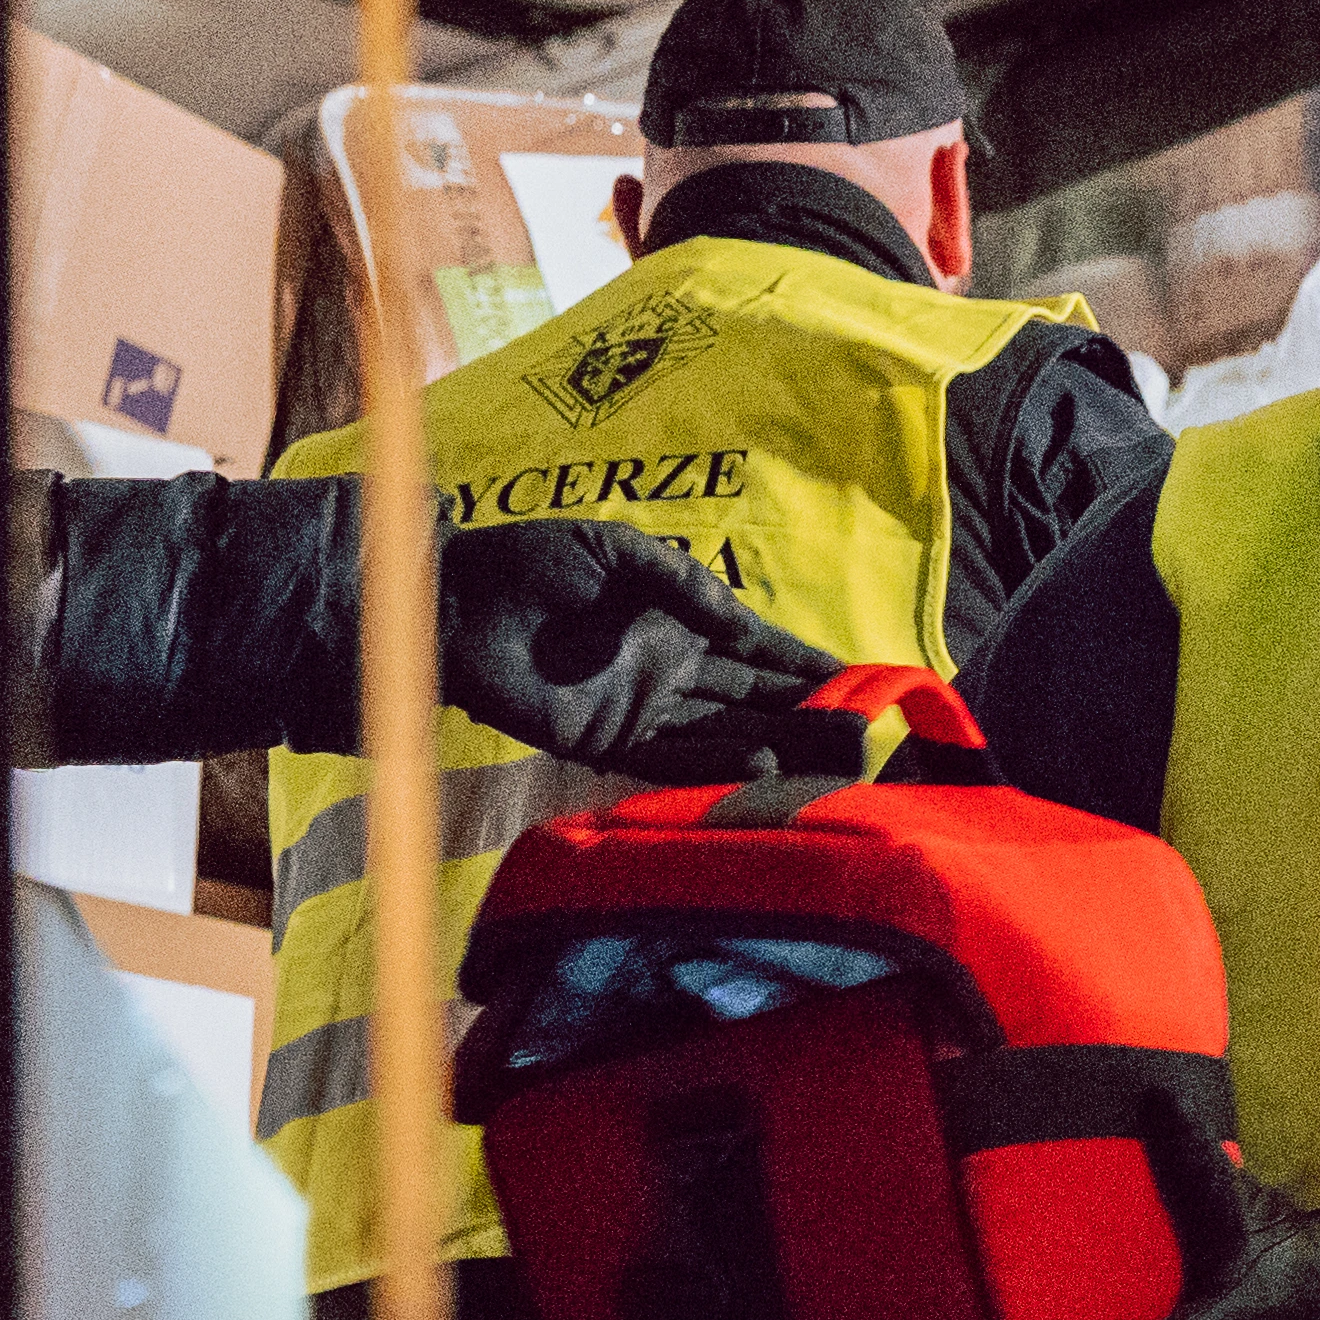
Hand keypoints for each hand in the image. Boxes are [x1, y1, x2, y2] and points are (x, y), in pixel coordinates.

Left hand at [437, 522, 850, 781]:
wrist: (453, 605)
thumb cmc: (530, 562)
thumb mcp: (615, 552)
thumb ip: (679, 582)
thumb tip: (738, 620)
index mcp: (680, 620)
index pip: (759, 649)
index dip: (807, 665)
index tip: (862, 680)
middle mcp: (672, 668)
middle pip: (755, 698)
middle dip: (809, 714)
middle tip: (866, 734)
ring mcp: (642, 708)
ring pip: (725, 734)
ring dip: (776, 747)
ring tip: (830, 761)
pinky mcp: (606, 741)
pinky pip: (671, 761)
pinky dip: (715, 766)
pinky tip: (760, 766)